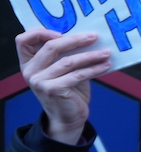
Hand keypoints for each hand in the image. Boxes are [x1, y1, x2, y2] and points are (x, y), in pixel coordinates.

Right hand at [16, 29, 110, 144]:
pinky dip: (94, 69)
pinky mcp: (54, 89)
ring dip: (90, 55)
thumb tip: (86, 38)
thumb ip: (64, 56)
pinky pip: (78, 75)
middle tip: (94, 37)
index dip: (40, 32)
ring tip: (106, 52)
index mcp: (28, 63)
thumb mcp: (62, 72)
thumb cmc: (67, 92)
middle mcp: (30, 71)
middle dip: (75, 40)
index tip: (62, 32)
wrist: (68, 118)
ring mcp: (40, 81)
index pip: (23, 40)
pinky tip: (106, 65)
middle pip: (50, 47)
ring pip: (68, 61)